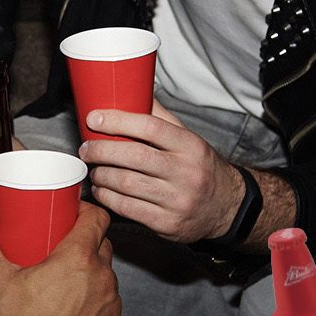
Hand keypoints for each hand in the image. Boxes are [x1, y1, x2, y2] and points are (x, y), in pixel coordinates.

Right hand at [0, 203, 118, 315]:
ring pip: (105, 276)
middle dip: (84, 242)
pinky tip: (72, 310)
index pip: (97, 218)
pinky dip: (93, 302)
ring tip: (65, 281)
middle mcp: (102, 279)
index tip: (73, 212)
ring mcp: (111, 306)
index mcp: (78, 259)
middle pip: (102, 245)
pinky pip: (107, 305)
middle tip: (60, 246)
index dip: (86, 210)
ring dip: (90, 273)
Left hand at [80, 100, 246, 244]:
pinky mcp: (167, 223)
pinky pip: (128, 209)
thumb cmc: (202, 169)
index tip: (95, 118)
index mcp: (190, 146)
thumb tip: (133, 92)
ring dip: (101, 175)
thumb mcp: (190, 139)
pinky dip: (107, 197)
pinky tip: (102, 190)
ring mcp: (177, 200)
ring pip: (126, 184)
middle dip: (102, 150)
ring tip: (94, 170)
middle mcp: (185, 172)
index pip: (150, 127)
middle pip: (134, 156)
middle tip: (87, 149)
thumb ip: (161, 118)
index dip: (118, 121)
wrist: (228, 207)